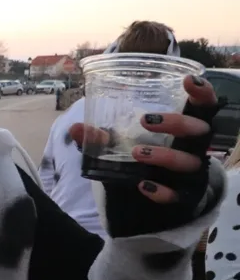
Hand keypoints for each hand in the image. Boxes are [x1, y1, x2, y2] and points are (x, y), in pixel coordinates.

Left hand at [69, 75, 215, 202]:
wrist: (159, 198)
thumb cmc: (147, 161)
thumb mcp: (125, 145)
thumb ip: (102, 137)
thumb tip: (75, 128)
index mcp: (186, 129)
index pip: (204, 107)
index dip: (202, 92)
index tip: (187, 81)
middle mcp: (194, 148)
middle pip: (201, 131)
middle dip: (178, 123)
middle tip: (146, 120)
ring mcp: (192, 174)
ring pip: (189, 163)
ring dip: (164, 156)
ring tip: (136, 153)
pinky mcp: (186, 197)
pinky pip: (178, 195)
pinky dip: (162, 190)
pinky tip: (143, 184)